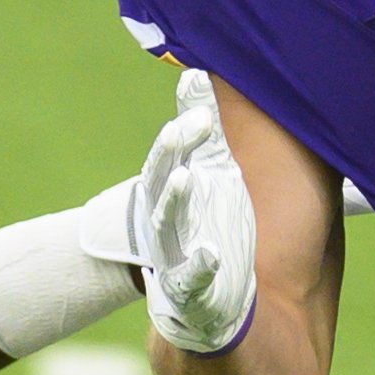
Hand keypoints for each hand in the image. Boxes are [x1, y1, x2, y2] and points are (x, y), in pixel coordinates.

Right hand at [133, 70, 259, 355]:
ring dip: (174, 202)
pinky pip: (190, 278)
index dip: (181, 133)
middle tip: (183, 130)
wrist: (212, 301)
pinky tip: (211, 255)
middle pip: (161, 181)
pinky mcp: (188, 290)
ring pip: (168, 224)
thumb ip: (203, 131)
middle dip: (169, 156)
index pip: (172, 154)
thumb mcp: (212, 173)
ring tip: (186, 178)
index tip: (199, 108)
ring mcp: (175, 253)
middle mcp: (170, 217)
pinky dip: (197, 267)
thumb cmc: (213, 224)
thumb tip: (194, 73)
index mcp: (179, 188)